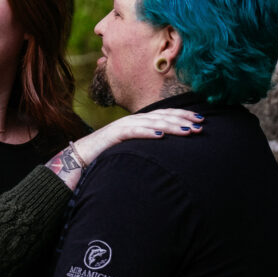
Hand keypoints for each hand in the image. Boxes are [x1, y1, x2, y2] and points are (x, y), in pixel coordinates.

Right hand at [46, 108, 203, 189]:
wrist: (76, 161)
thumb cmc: (105, 158)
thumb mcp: (131, 152)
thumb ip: (147, 148)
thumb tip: (169, 152)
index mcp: (137, 124)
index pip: (164, 116)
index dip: (182, 115)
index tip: (201, 120)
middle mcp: (131, 122)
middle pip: (161, 116)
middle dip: (182, 119)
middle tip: (201, 124)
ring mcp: (121, 128)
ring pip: (150, 123)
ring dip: (170, 125)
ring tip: (187, 130)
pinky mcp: (111, 137)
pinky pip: (131, 133)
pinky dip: (146, 132)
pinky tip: (160, 135)